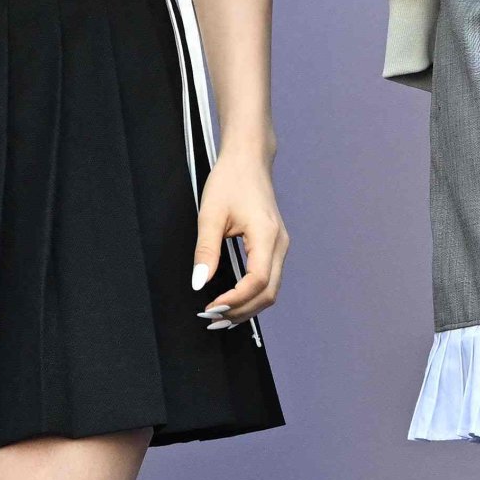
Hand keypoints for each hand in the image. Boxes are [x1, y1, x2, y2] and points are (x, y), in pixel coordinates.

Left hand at [193, 146, 286, 327]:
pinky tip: (232, 301)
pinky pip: (268, 280)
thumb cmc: (230, 181)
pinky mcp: (275, 246)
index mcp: (266, 235)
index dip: (236, 300)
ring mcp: (280, 246)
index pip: (258, 282)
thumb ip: (206, 251)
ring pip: (271, 290)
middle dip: (241, 311)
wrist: (248, 160)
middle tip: (212, 319)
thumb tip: (200, 283)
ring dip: (247, 307)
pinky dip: (251, 296)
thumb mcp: (210, 215)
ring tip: (219, 316)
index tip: (211, 307)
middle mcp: (279, 244)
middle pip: (269, 293)